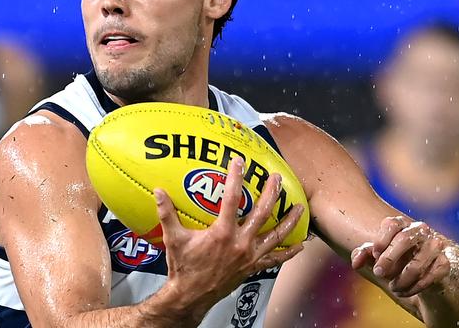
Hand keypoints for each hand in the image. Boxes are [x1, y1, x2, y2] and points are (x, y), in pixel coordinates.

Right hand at [154, 157, 304, 319]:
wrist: (191, 296)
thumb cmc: (183, 267)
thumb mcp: (173, 238)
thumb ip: (167, 213)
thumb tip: (159, 191)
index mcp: (222, 233)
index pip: (231, 199)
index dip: (236, 178)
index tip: (239, 162)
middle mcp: (240, 243)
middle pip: (262, 213)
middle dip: (271, 193)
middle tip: (276, 178)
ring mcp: (249, 256)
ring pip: (275, 235)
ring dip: (289, 220)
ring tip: (299, 206)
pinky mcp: (253, 267)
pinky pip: (274, 259)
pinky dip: (288, 253)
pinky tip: (300, 246)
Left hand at [351, 216, 450, 297]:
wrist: (422, 275)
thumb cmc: (394, 260)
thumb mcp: (376, 257)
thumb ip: (363, 254)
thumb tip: (356, 263)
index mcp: (401, 224)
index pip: (391, 224)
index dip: (381, 241)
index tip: (374, 255)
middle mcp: (420, 230)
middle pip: (404, 240)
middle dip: (388, 259)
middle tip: (378, 273)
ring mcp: (435, 245)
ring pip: (416, 263)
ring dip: (401, 279)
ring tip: (393, 288)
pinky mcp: (445, 263)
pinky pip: (430, 277)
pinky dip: (415, 287)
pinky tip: (405, 292)